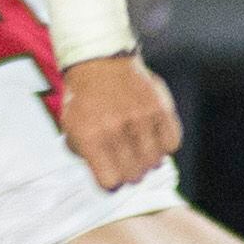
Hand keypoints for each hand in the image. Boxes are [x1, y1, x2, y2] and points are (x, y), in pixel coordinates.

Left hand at [57, 52, 179, 192]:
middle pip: (134, 176)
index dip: (111, 182)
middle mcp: (117, 129)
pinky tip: (153, 136)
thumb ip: (86, 155)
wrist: (99, 61)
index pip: (110, 182)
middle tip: (126, 161)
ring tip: (138, 147)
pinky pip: (172, 144)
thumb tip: (107, 178)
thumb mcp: (71, 128)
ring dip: (147, 160)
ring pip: (154, 163)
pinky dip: (164, 144)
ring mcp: (141, 118)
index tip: (110, 175)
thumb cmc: (84, 98)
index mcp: (91, 136)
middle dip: (129, 173)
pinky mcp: (161, 108)